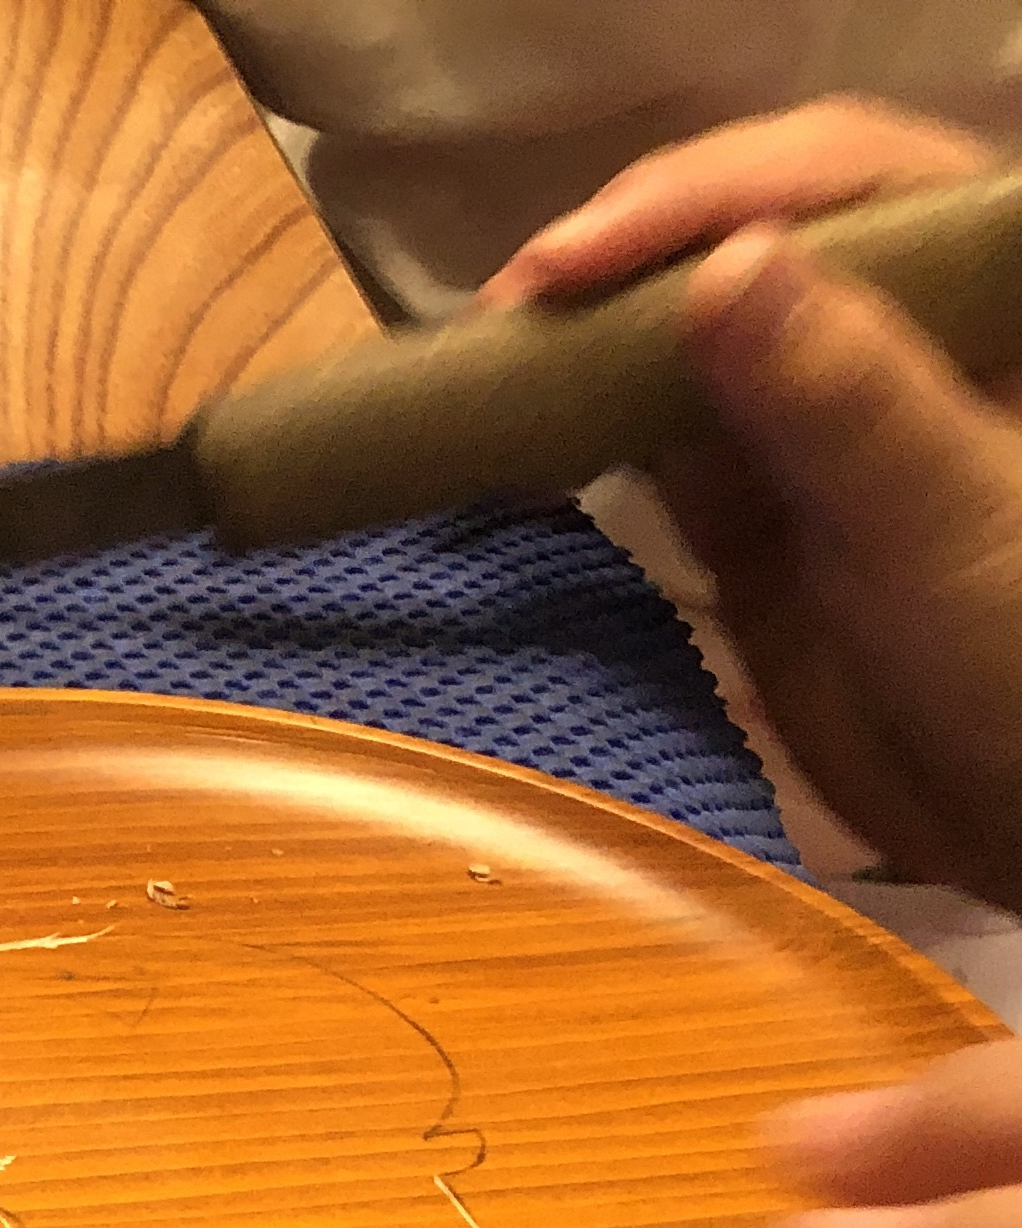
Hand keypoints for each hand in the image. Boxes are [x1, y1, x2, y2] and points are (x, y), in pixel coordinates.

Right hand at [479, 101, 1021, 908]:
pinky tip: (515, 424)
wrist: (1020, 816)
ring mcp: (823, 410)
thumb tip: (724, 268)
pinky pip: (658, 423)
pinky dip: (582, 417)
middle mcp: (906, 321)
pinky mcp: (757, 498)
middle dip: (631, 250)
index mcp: (993, 285)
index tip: (571, 262)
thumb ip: (848, 399)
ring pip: (693, 320)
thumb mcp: (950, 522)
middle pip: (755, 228)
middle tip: (508, 309)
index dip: (705, 195)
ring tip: (490, 358)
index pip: (849, 179)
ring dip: (588, 328)